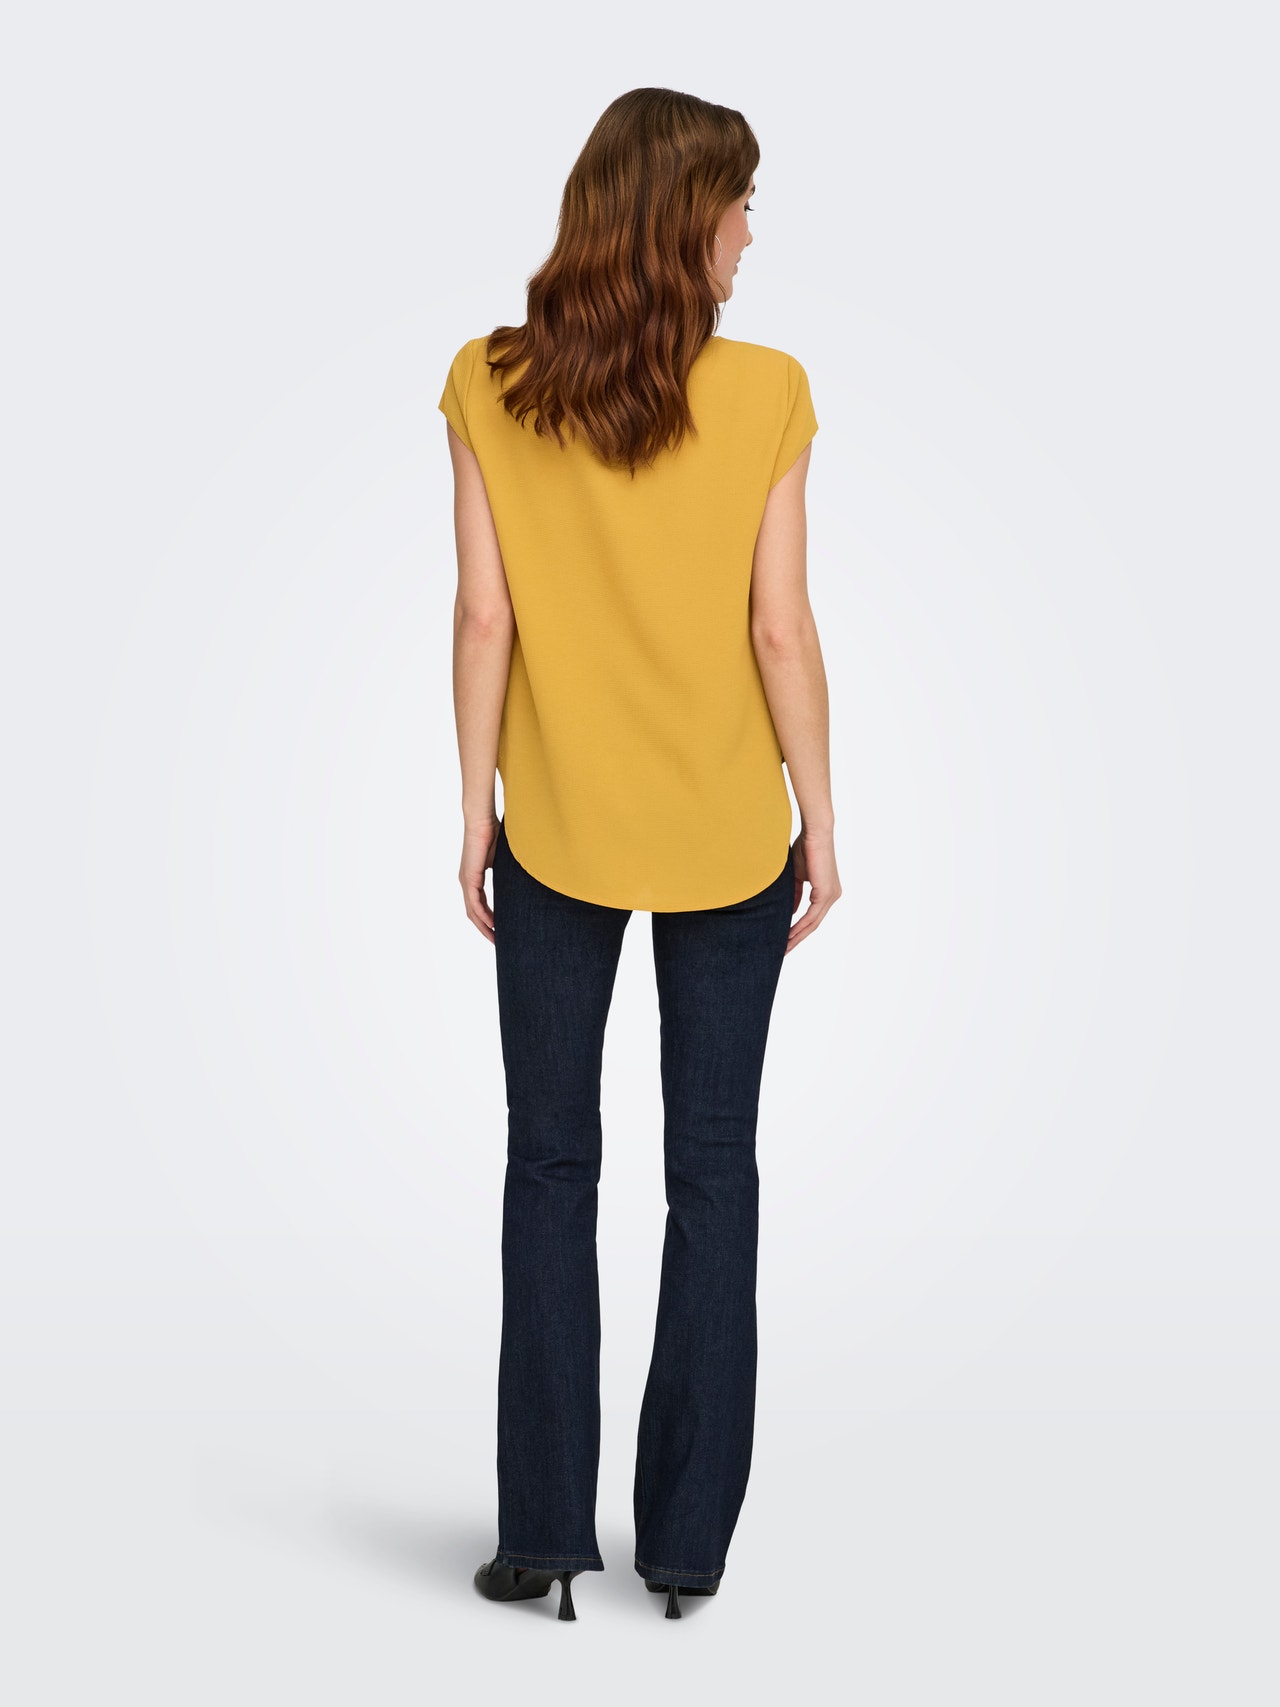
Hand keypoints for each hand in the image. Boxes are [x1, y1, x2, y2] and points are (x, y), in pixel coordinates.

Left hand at [460, 815, 499, 942]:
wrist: (481, 819)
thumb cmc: (493, 833)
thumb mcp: (502, 859)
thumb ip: (507, 872)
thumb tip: (522, 880)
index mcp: (473, 878)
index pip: (479, 905)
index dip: (488, 919)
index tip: (500, 930)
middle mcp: (467, 882)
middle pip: (474, 914)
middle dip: (486, 929)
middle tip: (498, 942)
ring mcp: (466, 881)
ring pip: (473, 912)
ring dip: (484, 927)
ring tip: (496, 939)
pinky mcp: (469, 878)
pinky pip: (475, 903)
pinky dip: (483, 915)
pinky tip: (493, 925)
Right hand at [787, 826, 840, 953]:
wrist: (814, 834)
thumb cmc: (805, 848)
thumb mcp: (798, 877)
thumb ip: (796, 894)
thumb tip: (791, 912)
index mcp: (827, 891)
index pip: (812, 916)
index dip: (799, 929)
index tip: (786, 939)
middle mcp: (832, 896)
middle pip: (813, 924)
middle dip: (798, 938)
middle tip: (784, 950)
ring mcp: (831, 896)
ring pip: (813, 923)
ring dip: (798, 936)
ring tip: (784, 946)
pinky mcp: (826, 894)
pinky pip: (812, 916)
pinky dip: (800, 926)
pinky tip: (789, 934)